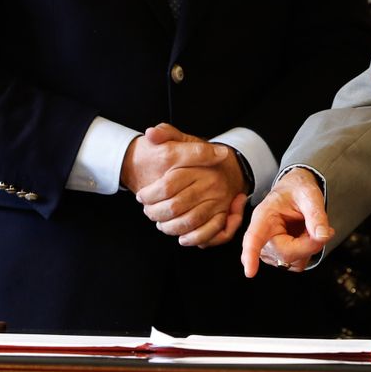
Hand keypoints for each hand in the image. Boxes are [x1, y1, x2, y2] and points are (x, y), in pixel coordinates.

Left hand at [123, 124, 247, 246]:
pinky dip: (193, 238)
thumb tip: (151, 133)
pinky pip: (209, 232)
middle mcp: (211, 184)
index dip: (150, 194)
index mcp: (199, 166)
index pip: (168, 184)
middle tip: (148, 212)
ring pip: (189, 221)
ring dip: (170, 227)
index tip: (140, 196)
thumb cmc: (200, 158)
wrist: (230, 168)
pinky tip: (181, 237)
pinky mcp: (224, 214)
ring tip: (160, 223)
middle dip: (155, 213)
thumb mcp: (184, 141)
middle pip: (176, 206)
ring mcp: (219, 200)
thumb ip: (167, 134)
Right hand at [240, 167, 333, 276]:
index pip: (254, 237)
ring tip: (309, 227)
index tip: (250, 272)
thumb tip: (322, 236)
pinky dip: (307, 252)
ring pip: (293, 262)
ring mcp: (269, 250)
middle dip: (309, 243)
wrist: (295, 191)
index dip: (251, 254)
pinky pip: (297, 264)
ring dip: (309, 247)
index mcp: (264, 216)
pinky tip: (306, 236)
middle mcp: (262, 236)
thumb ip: (316, 214)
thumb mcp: (310, 195)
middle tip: (322, 227)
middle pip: (286, 253)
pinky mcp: (278, 258)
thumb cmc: (297, 191)